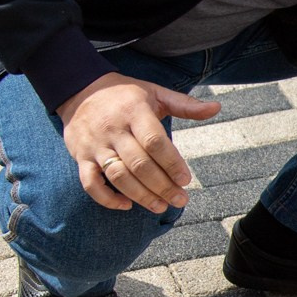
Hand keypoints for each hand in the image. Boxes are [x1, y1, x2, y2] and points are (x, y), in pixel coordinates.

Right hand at [57, 72, 220, 213]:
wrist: (79, 89)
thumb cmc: (124, 95)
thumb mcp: (155, 93)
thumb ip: (185, 105)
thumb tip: (216, 108)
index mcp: (135, 111)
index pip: (154, 141)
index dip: (171, 163)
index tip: (186, 180)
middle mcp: (114, 129)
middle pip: (139, 163)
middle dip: (162, 186)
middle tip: (179, 199)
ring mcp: (95, 145)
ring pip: (118, 175)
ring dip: (141, 195)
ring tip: (160, 207)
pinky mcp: (80, 157)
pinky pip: (90, 183)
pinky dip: (106, 198)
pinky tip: (127, 205)